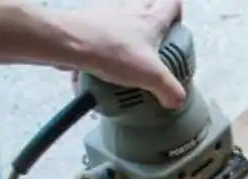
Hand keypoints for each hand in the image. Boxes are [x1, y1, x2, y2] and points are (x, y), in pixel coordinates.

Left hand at [68, 0, 186, 107]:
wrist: (69, 43)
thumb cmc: (110, 51)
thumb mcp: (151, 76)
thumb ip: (169, 89)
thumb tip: (176, 100)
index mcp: (150, 20)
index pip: (172, 4)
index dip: (178, 13)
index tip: (178, 27)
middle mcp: (130, 11)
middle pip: (148, 4)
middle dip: (154, 19)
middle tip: (157, 41)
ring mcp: (108, 15)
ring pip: (124, 15)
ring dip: (129, 30)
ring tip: (130, 55)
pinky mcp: (88, 24)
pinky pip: (101, 30)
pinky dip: (105, 44)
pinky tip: (105, 64)